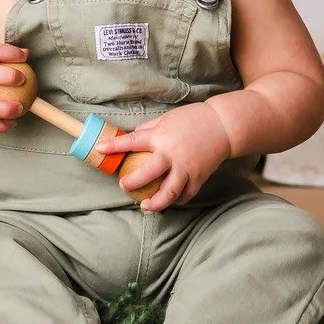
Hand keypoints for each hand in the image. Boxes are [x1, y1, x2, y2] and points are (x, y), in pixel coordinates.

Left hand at [95, 104, 232, 212]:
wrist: (224, 125)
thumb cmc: (193, 118)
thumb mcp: (167, 118)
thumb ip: (149, 129)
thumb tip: (132, 138)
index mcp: (161, 136)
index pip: (132, 141)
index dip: (113, 146)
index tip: (100, 149)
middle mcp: (171, 154)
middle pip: (147, 174)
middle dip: (131, 182)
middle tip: (124, 185)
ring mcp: (186, 168)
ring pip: (168, 193)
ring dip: (154, 202)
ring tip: (145, 205)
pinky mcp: (198, 177)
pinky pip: (185, 195)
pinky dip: (175, 200)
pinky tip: (168, 201)